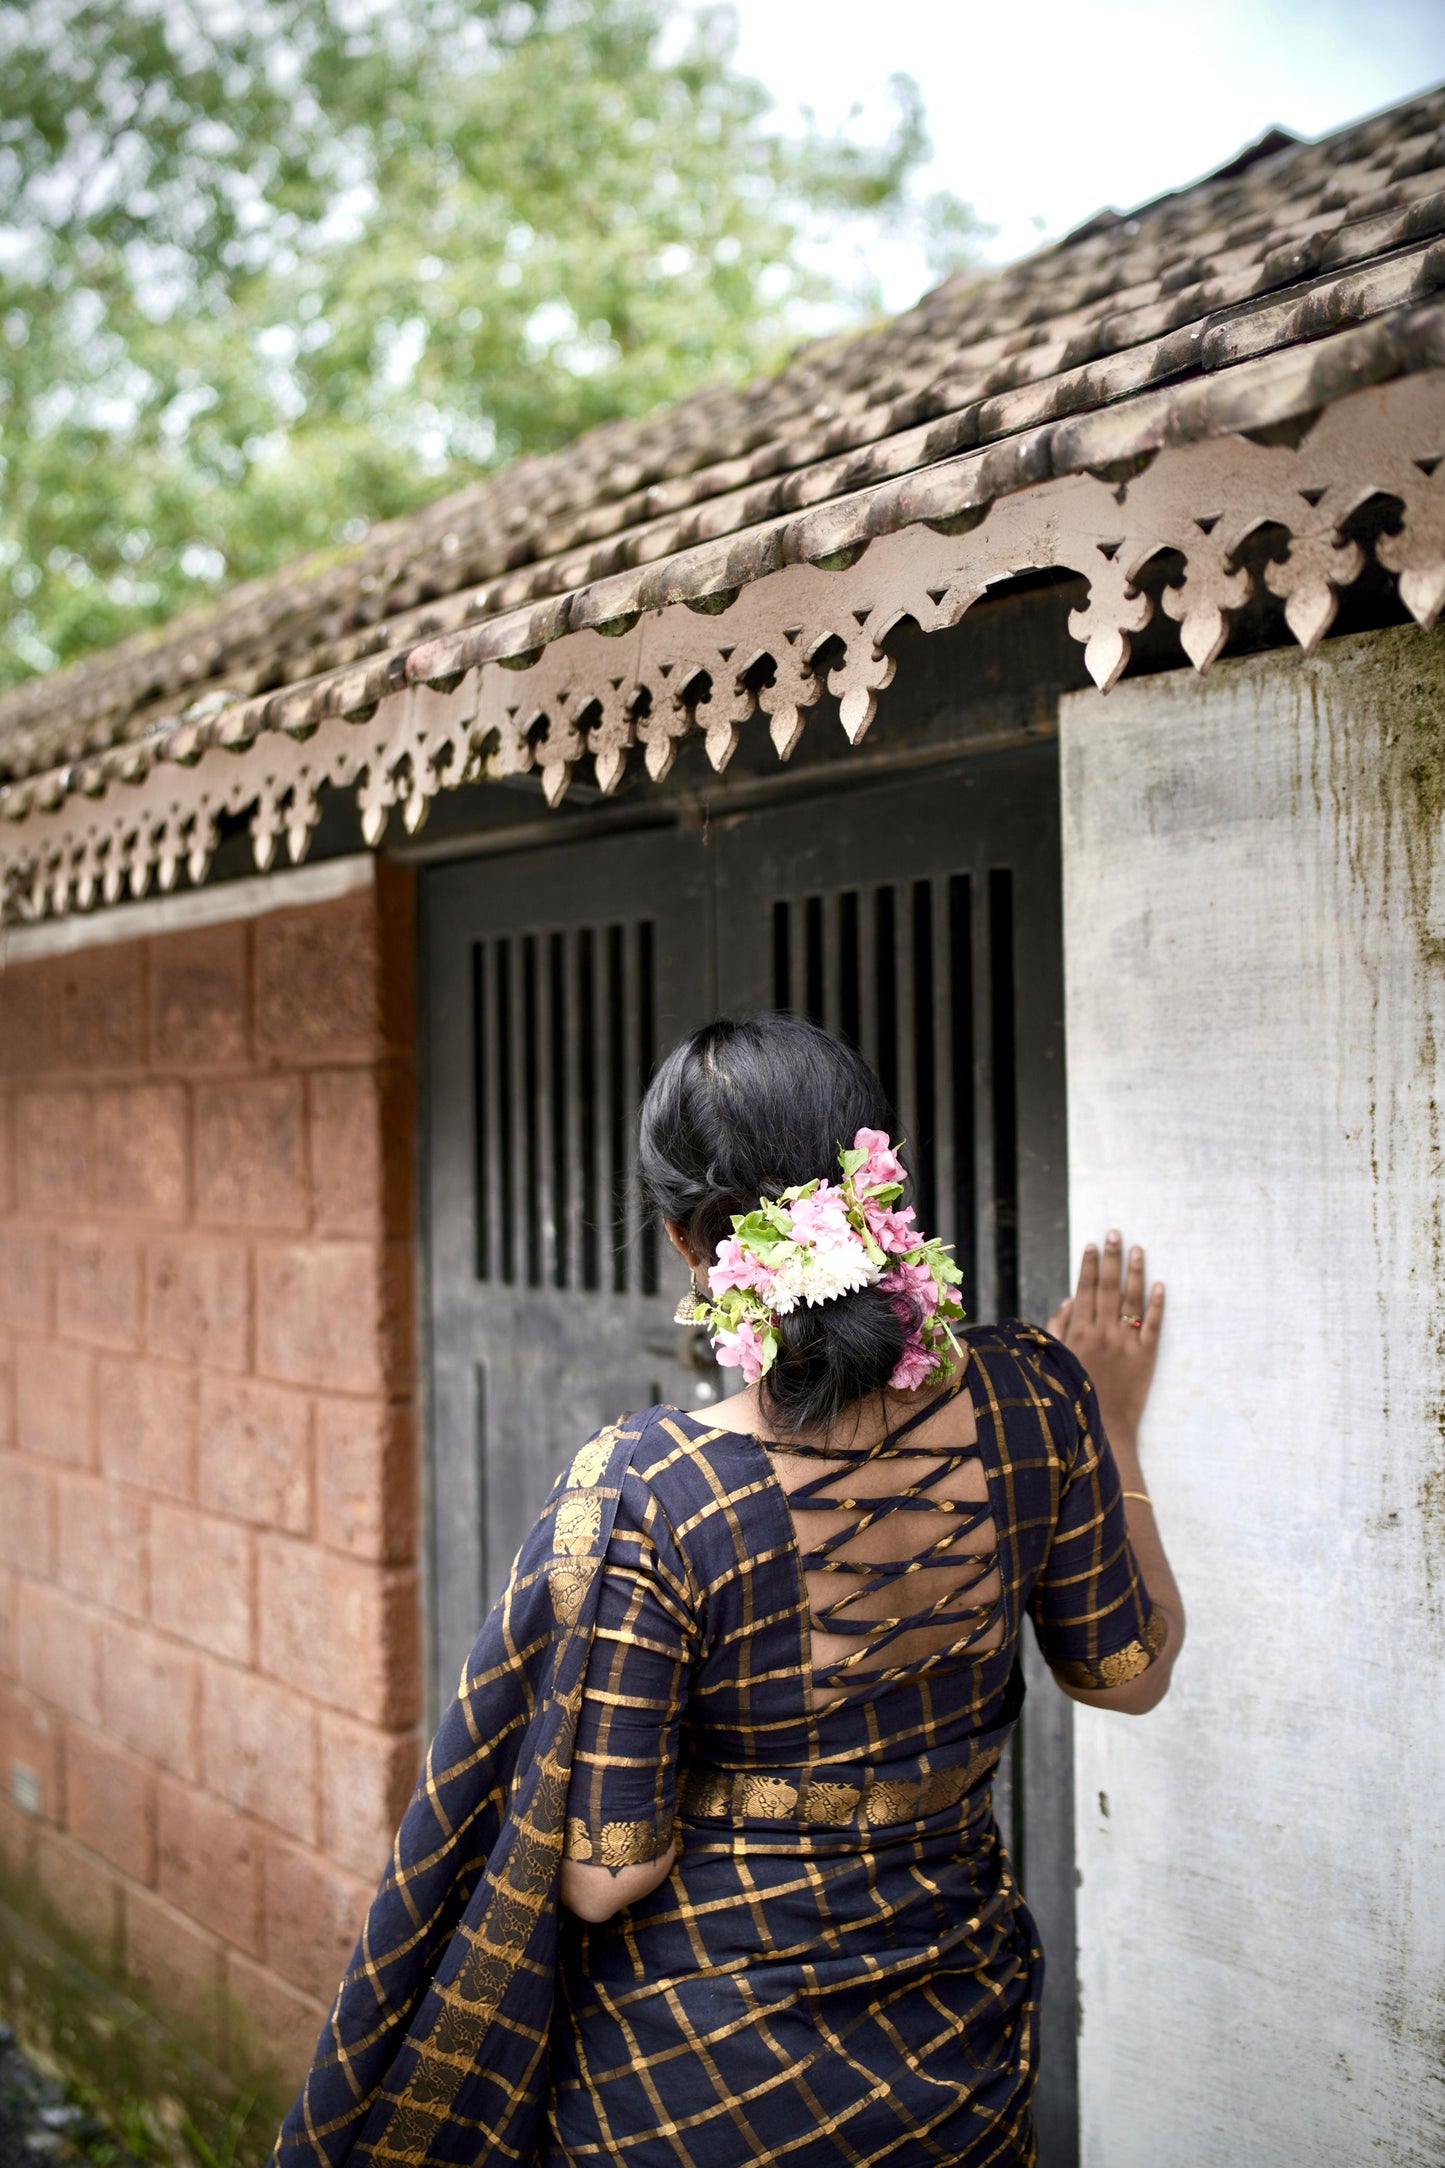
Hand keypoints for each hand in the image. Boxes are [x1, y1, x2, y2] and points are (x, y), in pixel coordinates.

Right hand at [1046, 1231, 1163, 1441]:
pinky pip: (1154, 1324)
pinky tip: (1160, 1284)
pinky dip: (1158, 1303)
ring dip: (1135, 1272)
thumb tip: (1069, 1300)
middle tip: (1115, 1233)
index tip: (1092, 1243)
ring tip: (1138, 1249)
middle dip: (1111, 1257)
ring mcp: (1126, 1343)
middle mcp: (1103, 1332)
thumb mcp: (1057, 1359)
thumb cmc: (1075, 1393)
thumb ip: (1059, 1328)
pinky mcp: (1147, 1356)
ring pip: (1132, 1299)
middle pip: (1108, 1287)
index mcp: (1079, 1332)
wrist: (1103, 1425)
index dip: (1088, 1264)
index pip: (1084, 1289)